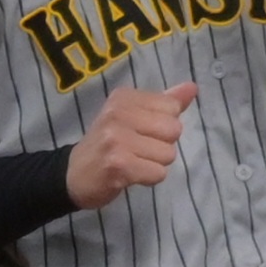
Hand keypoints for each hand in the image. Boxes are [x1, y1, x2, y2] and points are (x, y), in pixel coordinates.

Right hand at [66, 82, 198, 209]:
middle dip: (163, 146)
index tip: (140, 132)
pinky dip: (149, 179)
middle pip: (173, 130)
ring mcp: (116, 139)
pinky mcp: (119, 165)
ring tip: (133, 163)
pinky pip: (158, 173)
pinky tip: (131, 175)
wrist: (72, 175)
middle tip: (138, 150)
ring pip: (168, 154)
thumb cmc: (108, 144)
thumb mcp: (132, 116)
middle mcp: (118, 113)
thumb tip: (192, 88)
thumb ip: (163, 102)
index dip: (163, 125)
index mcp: (123, 97)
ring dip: (155, 164)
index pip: (172, 107)